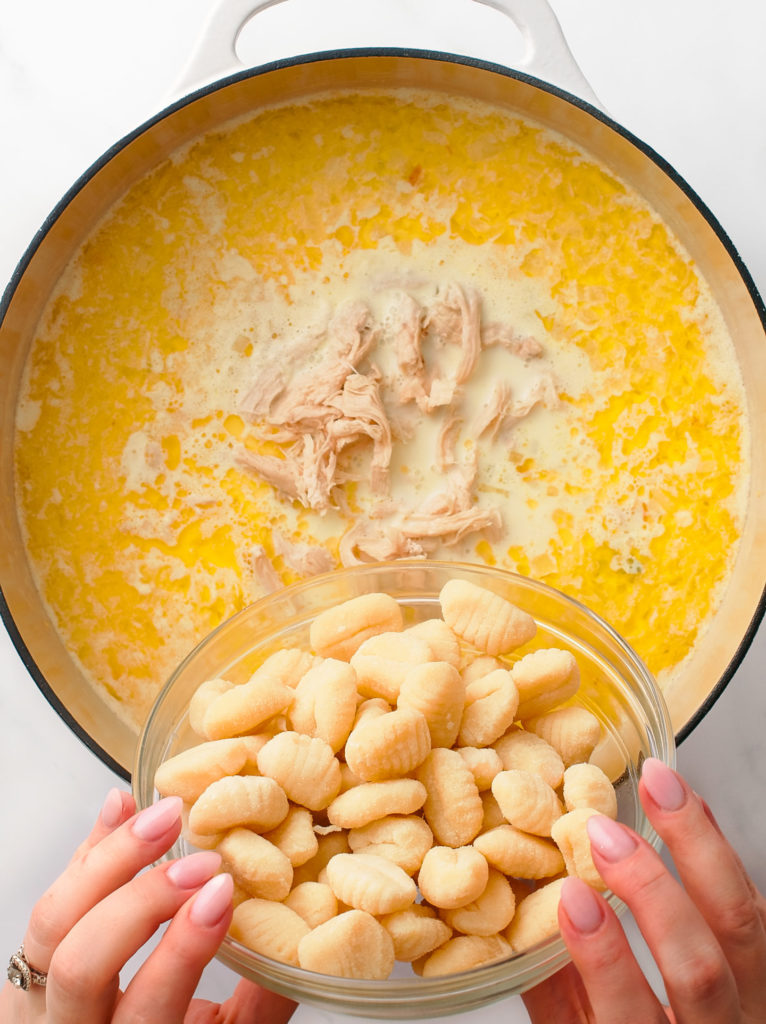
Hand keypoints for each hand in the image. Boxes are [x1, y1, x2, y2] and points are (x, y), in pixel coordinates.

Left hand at [1, 790, 297, 1023]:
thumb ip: (258, 1002)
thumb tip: (310, 934)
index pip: (143, 1009)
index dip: (183, 949)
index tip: (222, 893)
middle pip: (80, 961)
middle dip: (141, 900)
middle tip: (199, 857)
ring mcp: (34, 992)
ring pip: (49, 920)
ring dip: (110, 858)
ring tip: (163, 816)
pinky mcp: (32, 951)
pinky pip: (55, 891)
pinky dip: (91, 846)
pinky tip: (123, 808)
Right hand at [522, 758, 765, 1021]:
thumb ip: (554, 989)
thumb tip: (513, 909)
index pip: (634, 1020)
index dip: (604, 959)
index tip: (571, 896)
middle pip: (701, 968)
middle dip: (652, 893)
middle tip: (604, 834)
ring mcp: (759, 998)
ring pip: (746, 920)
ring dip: (698, 843)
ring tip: (659, 784)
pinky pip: (753, 897)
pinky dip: (715, 842)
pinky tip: (686, 803)